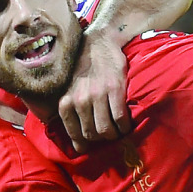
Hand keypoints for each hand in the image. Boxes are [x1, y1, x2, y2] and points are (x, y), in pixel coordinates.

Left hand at [58, 29, 131, 151]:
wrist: (98, 44)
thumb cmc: (83, 71)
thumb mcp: (69, 92)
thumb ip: (71, 115)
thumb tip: (78, 148)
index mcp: (65, 103)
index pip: (75, 135)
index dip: (86, 145)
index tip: (94, 146)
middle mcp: (79, 101)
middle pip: (92, 135)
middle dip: (102, 140)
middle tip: (109, 135)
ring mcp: (97, 95)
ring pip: (106, 130)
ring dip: (114, 135)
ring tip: (118, 131)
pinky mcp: (114, 89)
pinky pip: (120, 118)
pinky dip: (125, 126)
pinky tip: (126, 124)